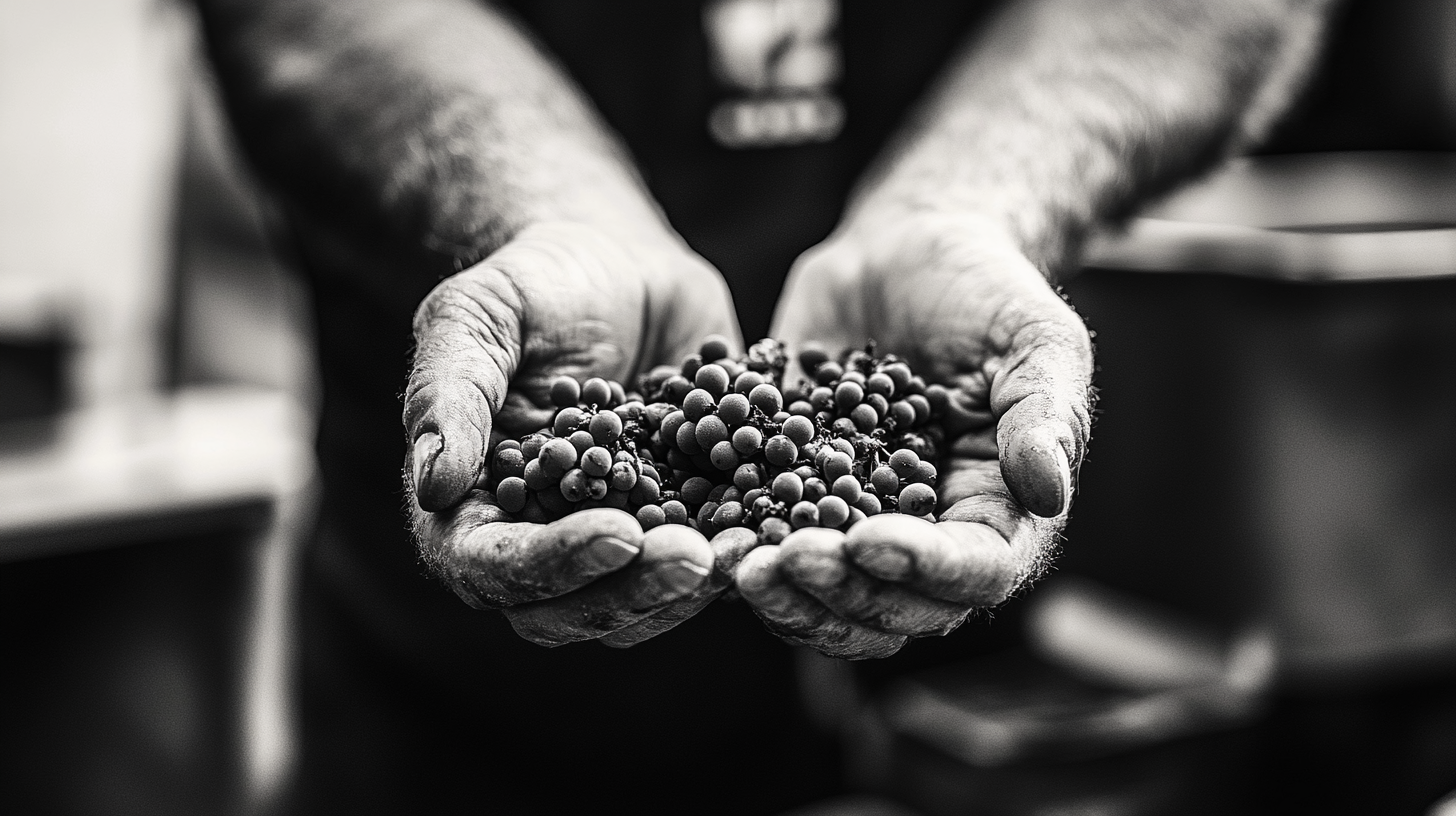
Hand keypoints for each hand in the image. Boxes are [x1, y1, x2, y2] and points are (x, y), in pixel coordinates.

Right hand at [405, 221, 751, 645]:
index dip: (549, 565)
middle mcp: (538, 540)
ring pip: (641, 607)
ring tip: (738, 549)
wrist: (623, 264)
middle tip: (690, 556)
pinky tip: (777, 529)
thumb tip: (431, 487)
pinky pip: (705, 566)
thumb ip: (449, 395)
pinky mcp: (681, 525)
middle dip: (631, 592)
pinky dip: (737, 558)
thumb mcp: (478, 317)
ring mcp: (615, 539)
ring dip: (688, 590)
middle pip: (568, 611)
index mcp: (472, 506)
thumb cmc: (535, 284)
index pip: (490, 568)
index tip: (616, 533)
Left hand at [737, 212, 1093, 657]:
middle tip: (788, 560)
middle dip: (839, 592)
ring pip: (823, 598)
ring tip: (739, 564)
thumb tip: (1049, 493)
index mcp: (996, 515)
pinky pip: (764, 543)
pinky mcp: (791, 498)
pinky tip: (703, 534)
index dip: (923, 569)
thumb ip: (1044, 414)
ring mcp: (853, 525)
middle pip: (891, 608)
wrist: (904, 251)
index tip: (870, 542)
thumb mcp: (1035, 339)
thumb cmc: (987, 290)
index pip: (973, 572)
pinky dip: (734, 552)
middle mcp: (925, 539)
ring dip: (783, 594)